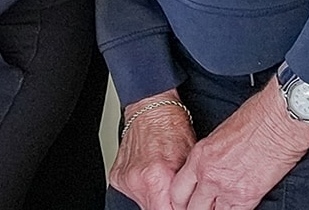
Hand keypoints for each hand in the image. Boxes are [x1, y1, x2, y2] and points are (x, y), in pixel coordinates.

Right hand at [108, 92, 195, 209]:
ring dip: (156, 198)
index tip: (184, 204)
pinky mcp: (117, 177)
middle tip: (175, 193)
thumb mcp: (190, 163)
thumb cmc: (173, 130)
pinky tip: (151, 174)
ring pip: (144, 204)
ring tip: (164, 180)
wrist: (151, 110)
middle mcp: (138, 180)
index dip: (180, 209)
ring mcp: (125, 179)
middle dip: (168, 205)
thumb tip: (191, 205)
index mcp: (158, 178)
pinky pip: (133, 193)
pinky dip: (144, 189)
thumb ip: (187, 192)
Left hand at [169, 79, 308, 209]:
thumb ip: (209, 158)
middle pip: (191, 207)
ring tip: (218, 208)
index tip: (186, 204)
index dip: (181, 202)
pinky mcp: (247, 197)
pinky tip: (234, 209)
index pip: (177, 191)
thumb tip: (208, 172)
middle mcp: (208, 175)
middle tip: (200, 209)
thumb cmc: (254, 120)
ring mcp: (226, 188)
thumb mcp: (218, 136)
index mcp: (198, 157)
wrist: (278, 122)